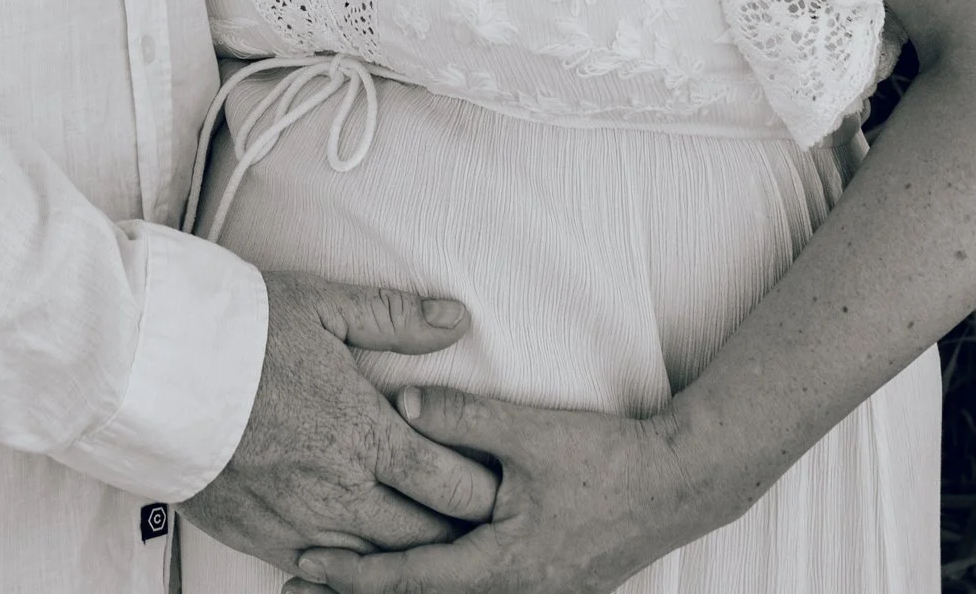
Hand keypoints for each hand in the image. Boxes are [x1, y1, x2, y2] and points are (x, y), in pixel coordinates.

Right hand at [180, 274, 498, 572]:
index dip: (486, 489)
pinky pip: (323, 576)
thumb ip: (394, 319)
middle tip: (474, 517)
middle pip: (425, 535)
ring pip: (378, 563)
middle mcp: (340, 489)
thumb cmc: (240, 331)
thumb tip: (455, 320)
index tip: (503, 484)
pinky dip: (350, 572)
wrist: (156, 369)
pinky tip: (362, 558)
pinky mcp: (262, 539)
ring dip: (408, 554)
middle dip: (456, 528)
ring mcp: (301, 523)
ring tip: (426, 537)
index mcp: (364, 432)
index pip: (453, 482)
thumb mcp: (322, 307)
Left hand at [283, 387, 711, 593]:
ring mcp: (534, 593)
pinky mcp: (548, 584)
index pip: (411, 580)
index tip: (303, 564)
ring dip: (394, 592)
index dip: (353, 576)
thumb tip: (401, 400)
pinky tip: (418, 573)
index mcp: (505, 564)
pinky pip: (477, 593)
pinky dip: (435, 587)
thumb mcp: (530, 431)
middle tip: (296, 587)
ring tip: (338, 587)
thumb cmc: (606, 458)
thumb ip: (463, 416)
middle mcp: (515, 592)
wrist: (679, 484)